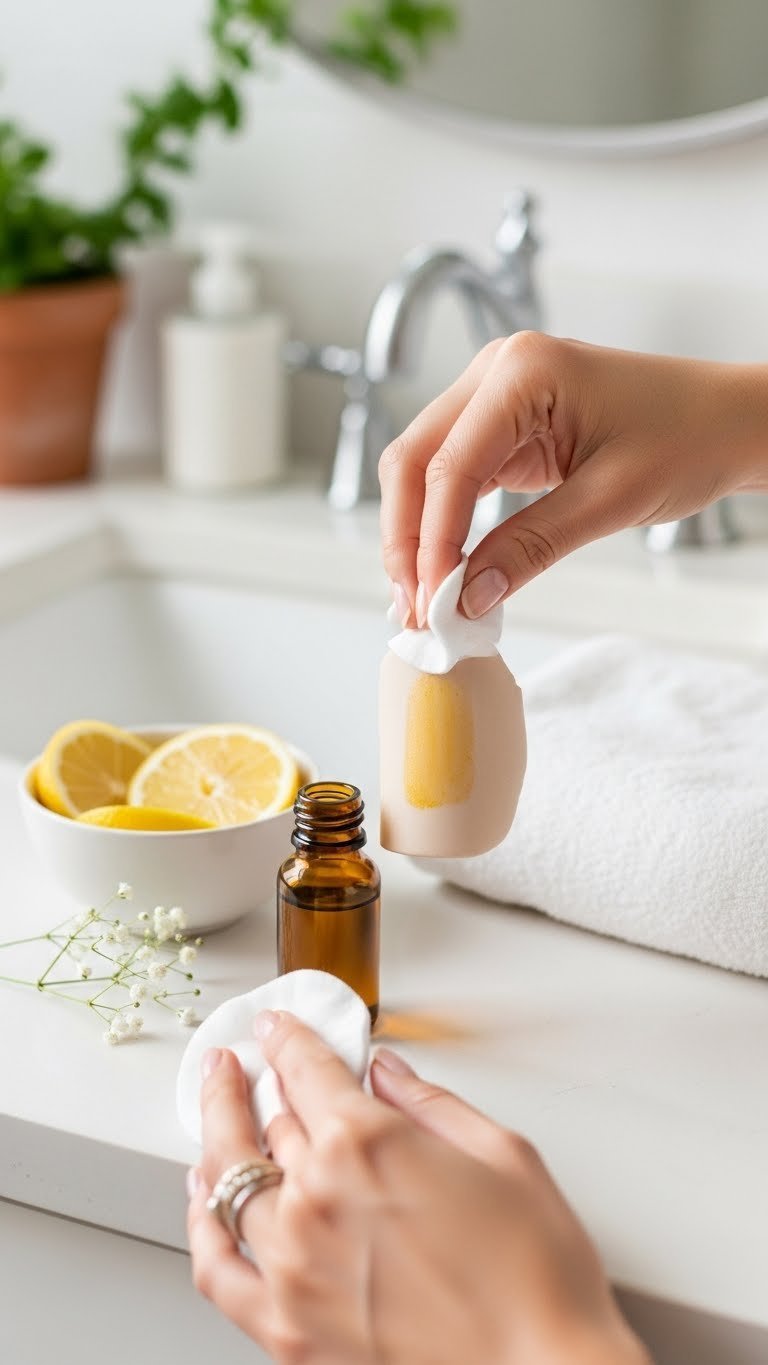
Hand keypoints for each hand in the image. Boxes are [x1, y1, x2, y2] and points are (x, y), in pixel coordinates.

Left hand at [187, 1014, 648, 1364]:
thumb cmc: (536, 1277)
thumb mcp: (501, 1155)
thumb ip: (431, 1104)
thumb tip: (389, 1073)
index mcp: (366, 1143)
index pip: (305, 1069)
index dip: (287, 1038)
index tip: (278, 1026)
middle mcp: (315, 1200)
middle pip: (269, 1122)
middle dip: (260, 1084)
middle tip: (248, 1065)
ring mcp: (293, 1268)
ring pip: (230, 1181)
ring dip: (220, 1134)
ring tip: (219, 1111)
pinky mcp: (287, 1330)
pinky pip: (216, 1268)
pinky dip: (200, 1224)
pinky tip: (201, 1197)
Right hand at [379, 332, 767, 623]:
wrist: (727, 422)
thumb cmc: (688, 438)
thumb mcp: (610, 501)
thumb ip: (530, 547)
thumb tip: (467, 596)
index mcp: (522, 371)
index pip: (448, 467)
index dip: (432, 542)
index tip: (434, 603)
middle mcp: (495, 372)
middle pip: (413, 461)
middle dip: (407, 540)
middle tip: (416, 609)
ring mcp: (493, 395)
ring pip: (421, 469)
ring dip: (416, 536)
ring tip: (424, 600)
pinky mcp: (501, 424)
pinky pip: (452, 475)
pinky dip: (442, 524)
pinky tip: (444, 570)